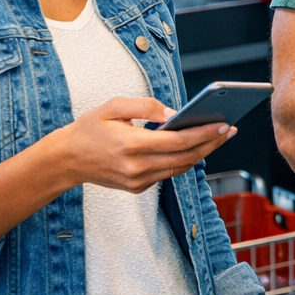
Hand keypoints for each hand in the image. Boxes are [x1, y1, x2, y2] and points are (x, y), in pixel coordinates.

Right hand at [51, 96, 236, 192]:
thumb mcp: (113, 107)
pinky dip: (182, 160)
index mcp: (131, 144)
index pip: (178, 141)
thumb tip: (174, 113)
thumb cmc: (89, 129)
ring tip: (216, 137)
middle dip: (211, 144)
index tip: (224, 125)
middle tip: (229, 130)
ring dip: (201, 153)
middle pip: (185, 157)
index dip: (204, 134)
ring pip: (180, 168)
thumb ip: (145, 106)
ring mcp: (137, 180)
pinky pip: (168, 173)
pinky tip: (193, 147)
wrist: (65, 160)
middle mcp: (136, 166)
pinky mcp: (137, 188)